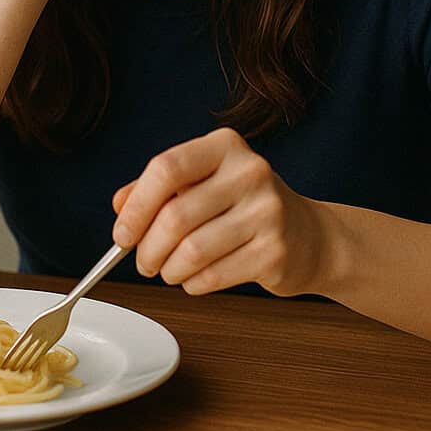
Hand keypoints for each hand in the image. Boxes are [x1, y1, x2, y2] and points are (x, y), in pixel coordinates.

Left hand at [110, 127, 329, 297]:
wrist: (310, 237)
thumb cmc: (244, 207)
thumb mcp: (203, 183)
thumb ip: (159, 189)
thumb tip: (120, 205)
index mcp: (225, 146)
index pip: (166, 168)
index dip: (136, 207)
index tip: (122, 235)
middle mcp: (250, 172)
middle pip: (174, 217)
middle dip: (148, 249)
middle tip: (143, 262)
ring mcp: (267, 212)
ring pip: (191, 252)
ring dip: (169, 270)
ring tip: (169, 271)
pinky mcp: (276, 252)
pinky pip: (212, 276)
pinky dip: (193, 284)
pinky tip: (196, 278)